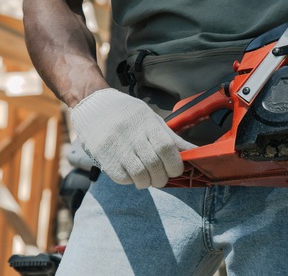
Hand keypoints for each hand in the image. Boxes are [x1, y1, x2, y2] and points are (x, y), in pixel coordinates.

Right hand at [70, 88, 195, 188]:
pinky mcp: (103, 156)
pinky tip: (132, 174)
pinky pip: (122, 178)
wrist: (93, 105)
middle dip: (162, 177)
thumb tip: (194, 151)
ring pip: (139, 175)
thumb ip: (171, 137)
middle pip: (154, 165)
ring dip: (148, 182)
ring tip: (148, 178)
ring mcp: (116, 146)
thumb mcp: (151, 119)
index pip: (166, 148)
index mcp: (147, 123)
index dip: (175, 164)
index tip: (176, 169)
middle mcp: (132, 134)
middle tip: (162, 177)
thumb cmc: (128, 113)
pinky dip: (131, 180)